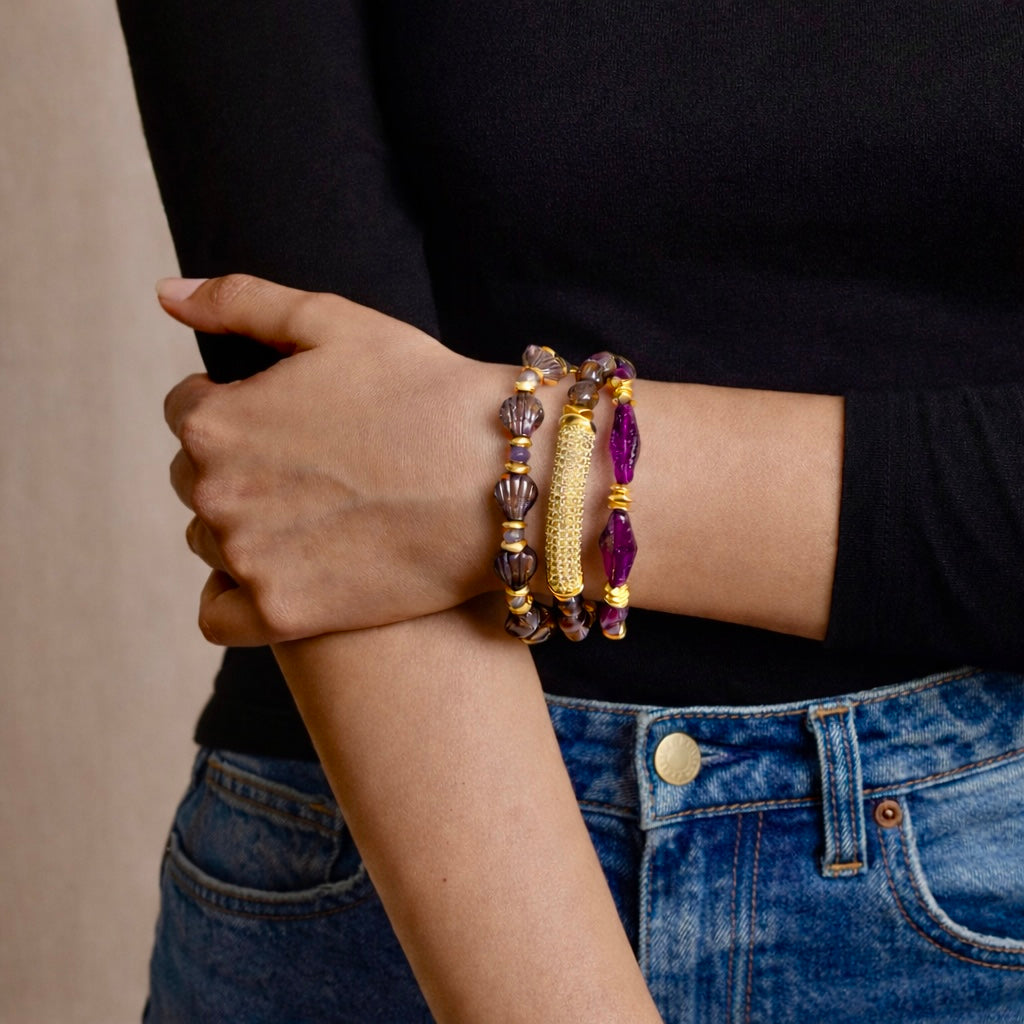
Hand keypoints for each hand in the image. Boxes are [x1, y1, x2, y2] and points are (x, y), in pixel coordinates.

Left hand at [160, 274, 508, 644]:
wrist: (506, 480)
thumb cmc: (426, 393)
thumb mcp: (335, 322)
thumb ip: (241, 302)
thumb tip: (167, 293)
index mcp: (217, 421)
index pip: (186, 410)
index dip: (240, 405)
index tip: (294, 418)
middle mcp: (215, 493)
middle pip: (195, 478)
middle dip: (241, 465)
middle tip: (315, 466)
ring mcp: (247, 559)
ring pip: (210, 541)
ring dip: (244, 527)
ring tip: (317, 515)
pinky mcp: (283, 613)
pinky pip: (221, 615)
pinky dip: (239, 596)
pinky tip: (285, 573)